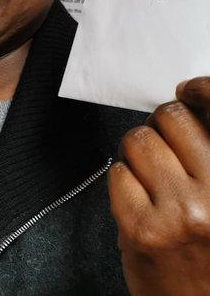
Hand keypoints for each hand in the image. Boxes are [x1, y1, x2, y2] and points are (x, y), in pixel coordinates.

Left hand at [109, 77, 209, 294]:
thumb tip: (189, 103)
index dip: (201, 91)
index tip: (188, 90)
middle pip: (172, 118)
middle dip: (160, 126)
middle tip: (162, 146)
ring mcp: (182, 212)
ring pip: (138, 141)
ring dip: (137, 154)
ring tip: (151, 178)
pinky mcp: (143, 229)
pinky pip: (117, 174)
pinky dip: (122, 182)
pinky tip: (138, 201)